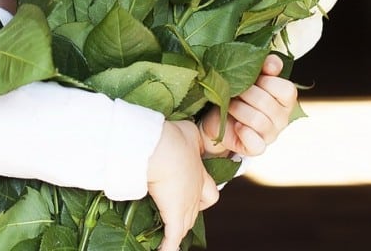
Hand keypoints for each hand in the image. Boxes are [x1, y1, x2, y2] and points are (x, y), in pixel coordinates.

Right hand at [147, 120, 218, 250]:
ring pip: (186, 224)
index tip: (195, 194)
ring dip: (179, 230)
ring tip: (170, 238)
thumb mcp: (186, 132)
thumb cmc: (172, 138)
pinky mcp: (173, 213)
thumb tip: (183, 131)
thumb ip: (188, 135)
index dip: (202, 194)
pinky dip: (169, 246)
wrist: (162, 148)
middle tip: (180, 215)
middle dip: (191, 212)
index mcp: (199, 173)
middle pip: (198, 209)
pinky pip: (173, 236)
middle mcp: (196, 191)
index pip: (207, 192)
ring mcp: (185, 204)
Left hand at [199, 55, 298, 156]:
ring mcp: (271, 135)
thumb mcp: (248, 76)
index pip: (287, 90)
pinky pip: (256, 144)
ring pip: (259, 121)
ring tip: (230, 105)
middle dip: (245, 93)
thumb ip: (264, 66)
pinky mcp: (256, 148)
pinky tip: (236, 126)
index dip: (267, 82)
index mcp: (284, 100)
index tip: (252, 78)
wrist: (214, 116)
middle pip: (267, 103)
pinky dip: (244, 133)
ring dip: (238, 109)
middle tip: (233, 91)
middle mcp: (282, 118)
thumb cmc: (234, 93)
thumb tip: (272, 63)